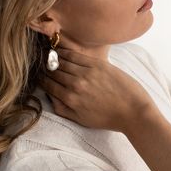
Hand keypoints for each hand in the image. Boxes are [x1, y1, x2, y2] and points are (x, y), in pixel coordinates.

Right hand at [39, 48, 156, 132]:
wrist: (133, 111)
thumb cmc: (108, 118)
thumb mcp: (81, 120)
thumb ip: (62, 109)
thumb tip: (50, 97)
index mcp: (70, 99)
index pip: (49, 85)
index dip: (41, 79)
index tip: (37, 74)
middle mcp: (75, 84)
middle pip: (53, 72)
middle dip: (45, 67)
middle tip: (40, 63)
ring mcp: (86, 73)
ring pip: (62, 61)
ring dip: (53, 58)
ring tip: (47, 55)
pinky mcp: (97, 64)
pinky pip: (75, 55)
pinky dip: (65, 52)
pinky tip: (60, 50)